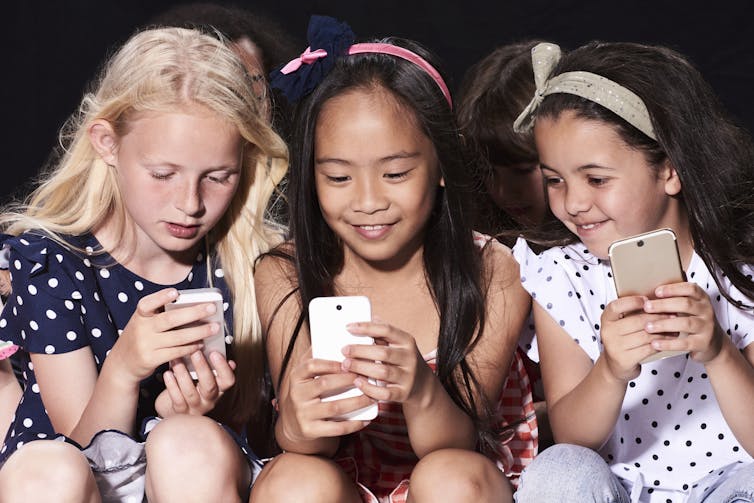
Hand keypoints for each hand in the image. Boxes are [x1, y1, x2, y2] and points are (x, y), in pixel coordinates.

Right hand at [105, 288, 219, 383]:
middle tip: (212, 308)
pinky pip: (175, 352)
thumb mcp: (143, 323)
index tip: (176, 293)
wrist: (122, 364)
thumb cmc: (141, 337)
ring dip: (199, 332)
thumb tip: (194, 306)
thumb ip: (160, 314)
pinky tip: (201, 344)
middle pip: (170, 319)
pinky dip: (190, 347)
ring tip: (214, 328)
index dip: (160, 297)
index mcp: (140, 316)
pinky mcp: (151, 359)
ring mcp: (145, 345)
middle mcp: (141, 329)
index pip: (147, 304)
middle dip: (194, 312)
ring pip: (177, 337)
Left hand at [155, 351, 235, 416]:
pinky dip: (172, 386)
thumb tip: (211, 343)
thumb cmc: (191, 385)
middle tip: (195, 352)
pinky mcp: (180, 411)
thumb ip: (208, 363)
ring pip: (190, 392)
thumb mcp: (202, 374)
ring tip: (176, 360)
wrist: (175, 407)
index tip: (215, 352)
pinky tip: (167, 374)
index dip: (223, 368)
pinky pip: (177, 399)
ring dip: (183, 374)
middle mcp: (209, 399)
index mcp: (219, 388)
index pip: (228, 380)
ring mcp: (195, 406)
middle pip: (210, 386)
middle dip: (202, 368)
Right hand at [277, 357, 374, 442]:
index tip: (350, 360)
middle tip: (367, 377)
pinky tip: (366, 419)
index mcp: (296, 377)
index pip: (311, 365)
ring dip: (357, 402)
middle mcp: (297, 394)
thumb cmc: (306, 392)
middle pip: (325, 384)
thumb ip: (316, 356)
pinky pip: (336, 428)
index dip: (331, 363)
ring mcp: (303, 414)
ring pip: (334, 407)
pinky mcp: (310, 430)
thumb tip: (335, 334)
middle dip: (348, 380)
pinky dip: (354, 424)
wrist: (291, 423)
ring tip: (372, 397)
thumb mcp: (304, 374)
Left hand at [341, 321, 433, 406]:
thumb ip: (383, 334)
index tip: (349, 327)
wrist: (423, 386)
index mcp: (407, 341)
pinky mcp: (403, 393)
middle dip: (360, 351)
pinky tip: (358, 382)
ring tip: (346, 365)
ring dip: (361, 368)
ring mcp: (408, 376)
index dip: (366, 327)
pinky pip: (384, 393)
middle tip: (344, 350)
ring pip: (383, 372)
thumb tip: (370, 318)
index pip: (386, 330)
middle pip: (383, 352)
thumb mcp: (398, 344)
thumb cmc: (404, 361)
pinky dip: (369, 388)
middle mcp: (409, 358)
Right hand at [599, 296, 669, 380]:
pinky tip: (669, 341)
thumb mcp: (621, 325)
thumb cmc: (623, 340)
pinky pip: (648, 349)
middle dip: (657, 317)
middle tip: (673, 315)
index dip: (632, 301)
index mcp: (606, 319)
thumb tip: (657, 302)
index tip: (647, 300)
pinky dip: (661, 344)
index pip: (616, 306)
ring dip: (663, 332)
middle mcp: (607, 332)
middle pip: (636, 321)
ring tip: (674, 328)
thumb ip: (632, 314)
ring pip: (645, 335)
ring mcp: (614, 347)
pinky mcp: (624, 359)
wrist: (615, 365)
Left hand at [643, 282, 723, 363]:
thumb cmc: (693, 320)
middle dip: (664, 305)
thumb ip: (674, 300)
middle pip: (686, 304)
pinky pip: (685, 343)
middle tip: (646, 307)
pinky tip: (655, 343)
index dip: (673, 289)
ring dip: (664, 324)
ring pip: (685, 323)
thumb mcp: (688, 307)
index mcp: (701, 299)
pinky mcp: (703, 343)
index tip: (656, 292)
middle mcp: (706, 311)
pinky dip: (668, 343)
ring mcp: (706, 327)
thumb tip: (646, 296)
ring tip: (648, 326)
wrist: (713, 343)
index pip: (690, 289)